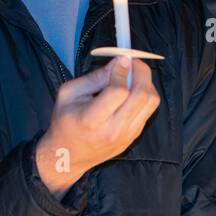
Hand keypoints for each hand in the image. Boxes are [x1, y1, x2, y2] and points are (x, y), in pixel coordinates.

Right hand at [36, 57, 159, 196]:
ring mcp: (126, 135)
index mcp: (91, 119)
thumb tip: (118, 62)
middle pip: (142, 95)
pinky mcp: (134, 137)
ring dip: (146, 82)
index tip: (121, 59)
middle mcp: (113, 130)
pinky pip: (148, 111)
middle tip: (133, 62)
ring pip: (151, 102)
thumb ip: (94, 77)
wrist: (69, 156)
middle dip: (141, 72)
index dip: (123, 71)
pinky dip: (144, 95)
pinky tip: (132, 90)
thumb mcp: (69, 94)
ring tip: (133, 75)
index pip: (118, 91)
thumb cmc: (64, 122)